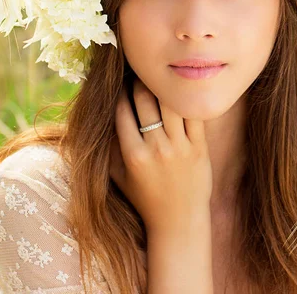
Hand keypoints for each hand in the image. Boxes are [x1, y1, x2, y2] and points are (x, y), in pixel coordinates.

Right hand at [109, 77, 212, 232]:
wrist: (179, 221)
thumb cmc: (145, 199)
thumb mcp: (119, 178)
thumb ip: (107, 150)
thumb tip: (96, 121)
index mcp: (133, 155)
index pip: (122, 111)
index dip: (119, 93)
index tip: (119, 84)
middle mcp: (156, 149)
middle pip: (145, 101)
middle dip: (138, 83)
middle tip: (138, 75)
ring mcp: (180, 147)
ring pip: (170, 103)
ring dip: (162, 88)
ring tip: (158, 81)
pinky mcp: (199, 148)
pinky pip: (192, 116)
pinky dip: (185, 102)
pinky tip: (180, 94)